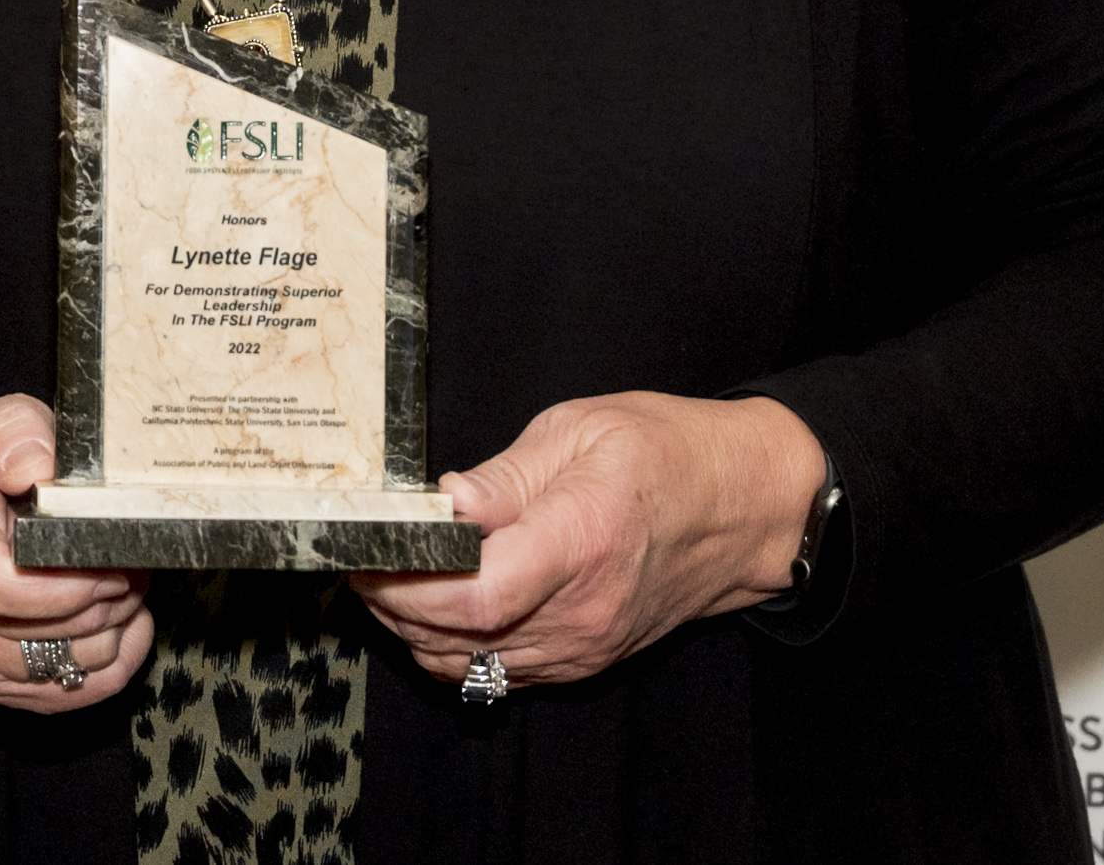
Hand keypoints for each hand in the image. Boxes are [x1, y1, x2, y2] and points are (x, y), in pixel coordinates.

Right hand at [0, 396, 150, 712]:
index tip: (100, 558)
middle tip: (129, 552)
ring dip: (115, 621)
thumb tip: (40, 466)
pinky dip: (117, 657)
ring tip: (121, 573)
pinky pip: (80, 693)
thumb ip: (13, 431)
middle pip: (46, 630)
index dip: (56, 584)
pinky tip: (121, 616)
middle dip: (107, 591)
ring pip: (72, 664)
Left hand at [350, 393, 825, 690]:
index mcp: (582, 541)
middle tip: (357, 556)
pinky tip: (431, 604)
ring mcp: (584, 645)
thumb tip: (439, 504)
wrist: (746, 507)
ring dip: (413, 629)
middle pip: (459, 638)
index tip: (365, 550)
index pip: (476, 595)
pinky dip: (452, 647)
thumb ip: (503, 476)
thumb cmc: (668, 454)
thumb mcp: (582, 430)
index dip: (406, 584)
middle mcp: (582, 611)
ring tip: (386, 576)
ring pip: (469, 665)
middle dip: (391, 603)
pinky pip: (498, 673)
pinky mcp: (584, 658)